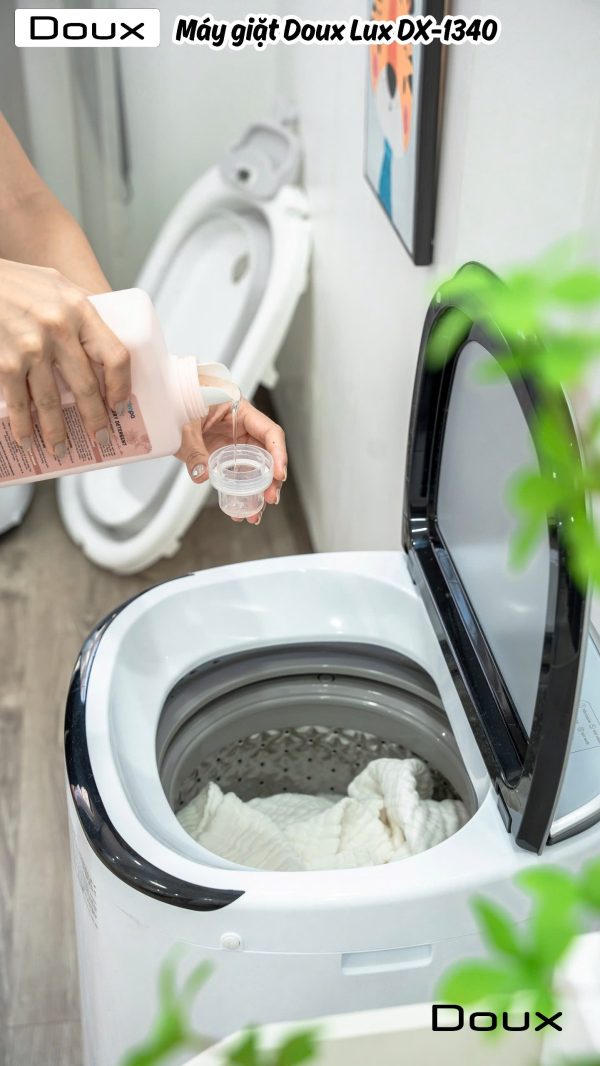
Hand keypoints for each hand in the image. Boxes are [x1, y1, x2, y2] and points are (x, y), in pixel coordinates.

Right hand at [0, 259, 130, 455]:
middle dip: (95, 420)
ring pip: (51, 403)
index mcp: (79, 309)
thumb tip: (102, 343)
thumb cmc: (15, 283)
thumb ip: (79, 310)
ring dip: (58, 433)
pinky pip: (19, 404)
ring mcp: (30, 348)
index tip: (121, 405)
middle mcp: (58, 329)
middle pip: (86, 387)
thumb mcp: (56, 285)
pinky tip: (27, 440)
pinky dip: (23, 427)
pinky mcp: (5, 363)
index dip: (122, 386)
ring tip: (61, 451)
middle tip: (100, 438)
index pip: (115, 355)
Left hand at [177, 398, 287, 524]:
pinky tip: (241, 510)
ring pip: (256, 468)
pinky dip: (241, 493)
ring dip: (258, 491)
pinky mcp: (224, 456)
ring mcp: (234, 443)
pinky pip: (238, 475)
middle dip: (271, 479)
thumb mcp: (185, 426)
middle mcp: (243, 427)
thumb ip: (194, 450)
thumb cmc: (176, 402)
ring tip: (255, 513)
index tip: (278, 474)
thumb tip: (203, 474)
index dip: (278, 453)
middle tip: (269, 498)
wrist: (160, 407)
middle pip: (267, 454)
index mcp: (240, 410)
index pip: (269, 431)